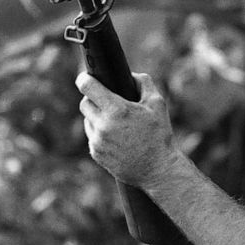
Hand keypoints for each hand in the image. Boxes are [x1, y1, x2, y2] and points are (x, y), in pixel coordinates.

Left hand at [76, 72, 179, 186]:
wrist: (158, 170)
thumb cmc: (159, 135)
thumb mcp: (157, 103)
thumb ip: (143, 82)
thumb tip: (130, 75)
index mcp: (116, 110)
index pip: (88, 87)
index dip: (84, 79)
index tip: (85, 77)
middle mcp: (103, 125)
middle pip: (84, 103)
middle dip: (93, 99)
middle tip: (106, 100)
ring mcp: (97, 141)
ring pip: (87, 120)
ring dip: (96, 117)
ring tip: (115, 121)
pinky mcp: (96, 154)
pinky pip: (92, 137)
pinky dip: (99, 133)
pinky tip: (115, 136)